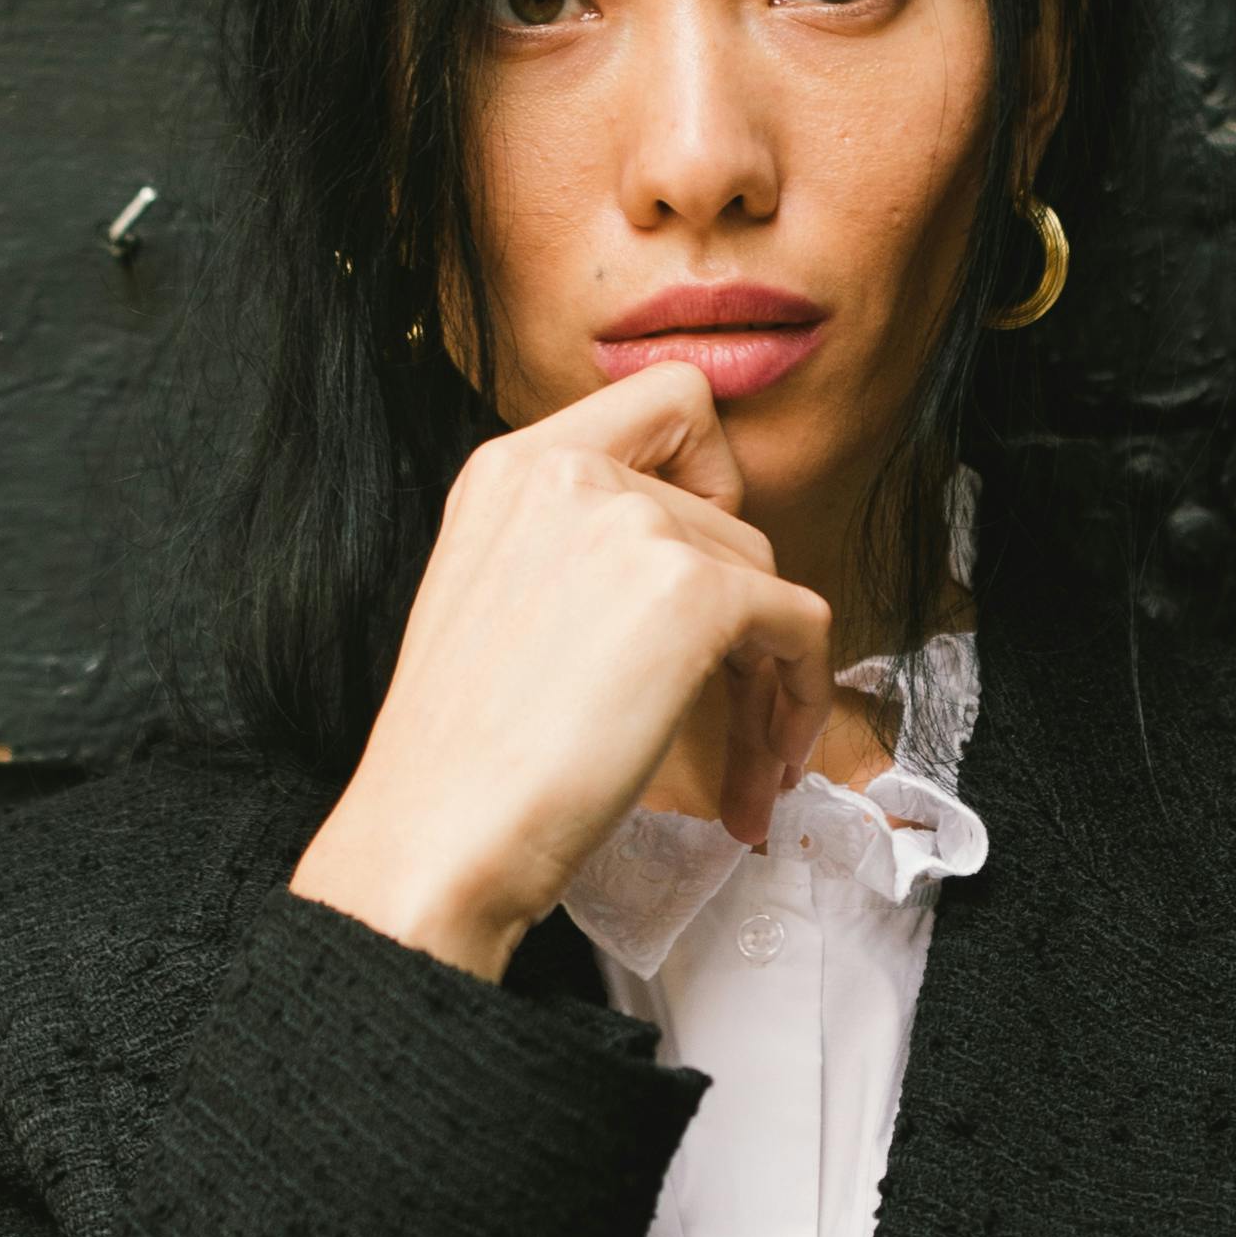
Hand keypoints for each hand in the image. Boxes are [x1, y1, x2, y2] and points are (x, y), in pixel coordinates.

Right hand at [289, 368, 835, 979]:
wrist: (434, 838)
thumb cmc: (464, 759)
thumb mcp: (498, 598)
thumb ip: (581, 547)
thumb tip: (705, 562)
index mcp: (511, 467)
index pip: (668, 398)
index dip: (711, 477)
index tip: (700, 569)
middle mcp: (567, 470)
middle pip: (728, 515)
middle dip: (742, 622)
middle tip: (730, 718)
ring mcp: (631, 523)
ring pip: (767, 577)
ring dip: (766, 681)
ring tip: (741, 770)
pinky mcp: (691, 591)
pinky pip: (801, 627)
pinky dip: (799, 700)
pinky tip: (762, 772)